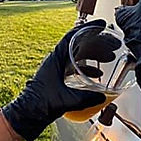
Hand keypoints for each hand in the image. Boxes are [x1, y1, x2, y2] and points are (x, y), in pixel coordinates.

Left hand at [1, 20, 111, 140]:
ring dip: (94, 55)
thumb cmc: (39, 105)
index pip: (73, 36)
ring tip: (109, 58)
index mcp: (55, 59)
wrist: (27, 115)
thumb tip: (103, 96)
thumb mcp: (67, 99)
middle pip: (79, 45)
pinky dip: (88, 68)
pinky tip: (97, 75)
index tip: (101, 24)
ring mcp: (56, 69)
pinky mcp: (58, 79)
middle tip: (112, 44)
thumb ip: (87, 98)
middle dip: (97, 43)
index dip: (88, 28)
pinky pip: (75, 68)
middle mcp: (55, 61)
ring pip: (78, 56)